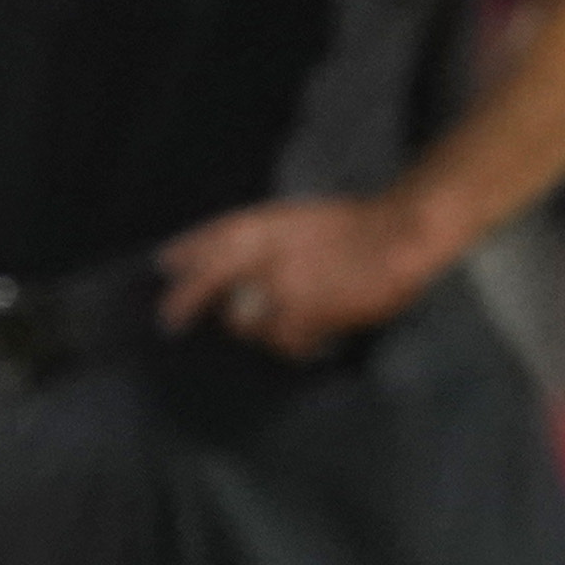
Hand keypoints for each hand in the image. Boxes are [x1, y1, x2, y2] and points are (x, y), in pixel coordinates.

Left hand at [158, 189, 453, 359]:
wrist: (400, 234)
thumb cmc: (359, 225)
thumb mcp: (303, 219)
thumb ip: (270, 240)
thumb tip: (240, 269)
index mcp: (269, 221)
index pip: (214, 234)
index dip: (187, 250)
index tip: (164, 264)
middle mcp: (267, 250)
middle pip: (210, 278)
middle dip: (184, 301)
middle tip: (168, 322)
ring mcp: (284, 283)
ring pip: (246, 321)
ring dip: (258, 330)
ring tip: (286, 328)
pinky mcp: (305, 312)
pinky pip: (284, 341)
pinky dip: (296, 345)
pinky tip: (313, 339)